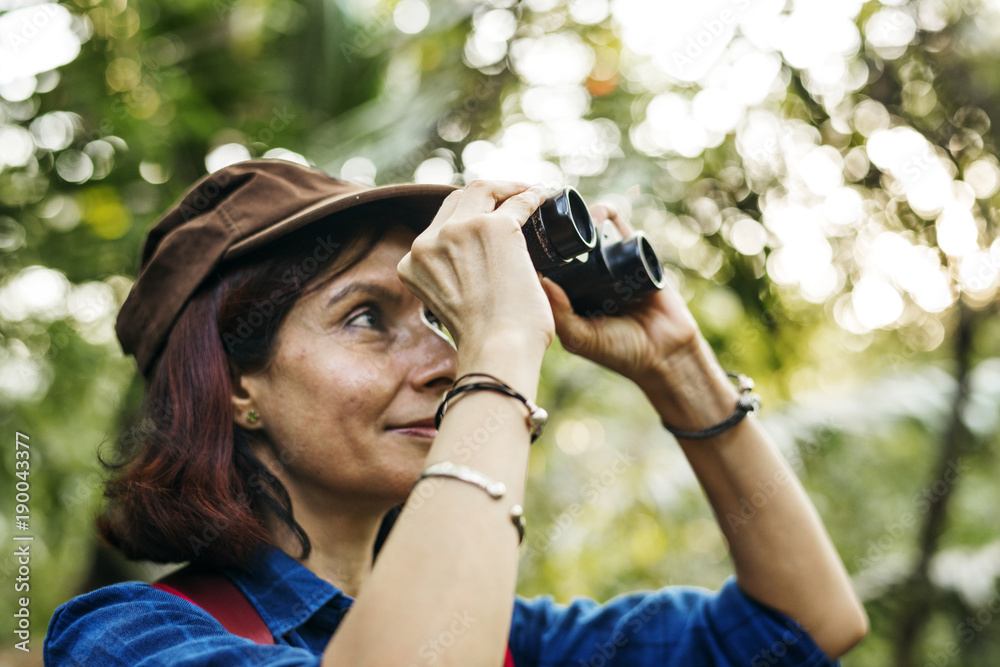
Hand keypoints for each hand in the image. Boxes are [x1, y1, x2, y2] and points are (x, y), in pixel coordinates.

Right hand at [397, 180, 554, 357]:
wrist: (497, 350)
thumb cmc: (485, 340)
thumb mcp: (449, 304)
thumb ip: (453, 279)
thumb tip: (486, 266)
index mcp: (413, 263)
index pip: (438, 225)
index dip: (465, 215)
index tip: (487, 216)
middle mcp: (430, 241)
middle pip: (457, 199)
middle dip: (484, 195)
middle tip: (510, 199)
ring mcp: (461, 230)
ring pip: (482, 190)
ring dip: (507, 188)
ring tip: (528, 191)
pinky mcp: (496, 228)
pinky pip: (518, 201)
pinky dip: (532, 195)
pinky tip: (542, 195)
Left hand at [540, 203, 703, 390]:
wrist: (665, 353)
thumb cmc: (619, 352)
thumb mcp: (581, 338)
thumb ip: (561, 314)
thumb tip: (539, 279)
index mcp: (569, 296)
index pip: (548, 267)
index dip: (536, 252)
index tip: (521, 235)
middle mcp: (588, 278)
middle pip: (568, 246)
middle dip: (556, 230)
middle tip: (542, 214)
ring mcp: (611, 265)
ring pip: (592, 233)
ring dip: (581, 218)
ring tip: (569, 211)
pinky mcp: (636, 256)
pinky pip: (620, 229)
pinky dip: (609, 215)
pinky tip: (599, 212)